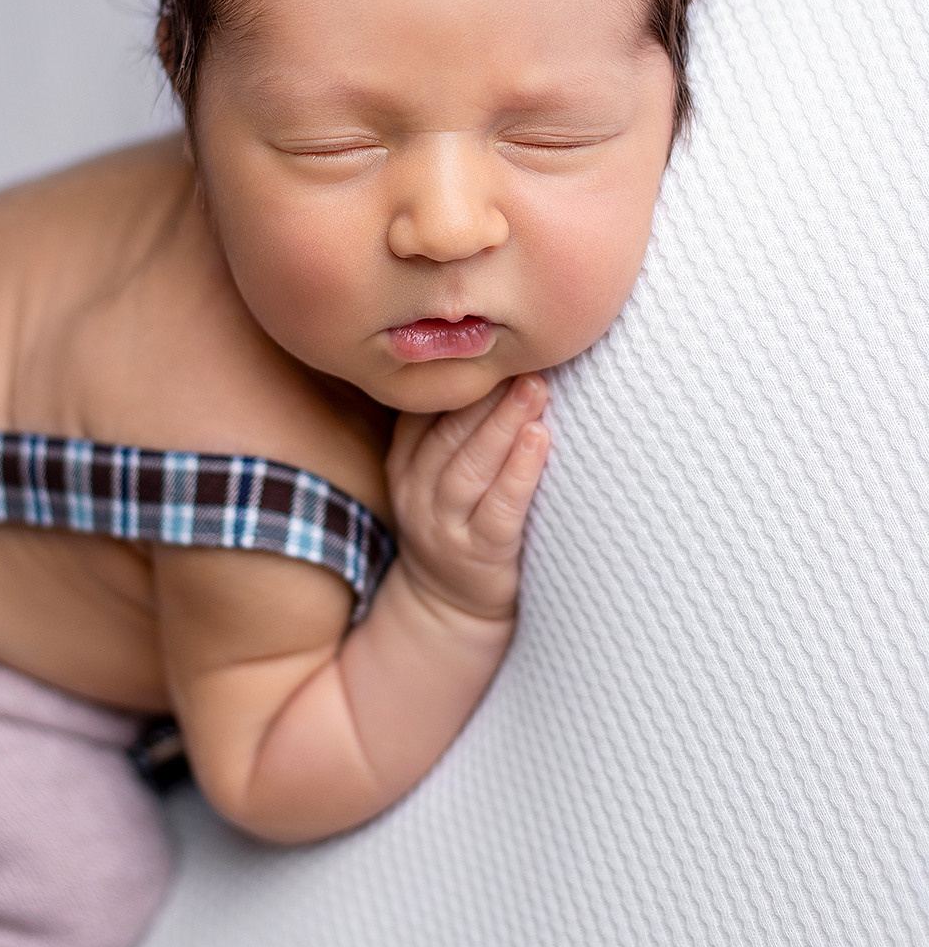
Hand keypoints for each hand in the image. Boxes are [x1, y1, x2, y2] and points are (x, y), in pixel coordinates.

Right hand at [385, 375, 549, 620]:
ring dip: (505, 423)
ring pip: (470, 466)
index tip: (494, 340)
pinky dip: (520, 472)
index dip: (460, 375)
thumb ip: (456, 425)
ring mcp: (443, 524)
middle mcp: (416, 489)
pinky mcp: (476, 554)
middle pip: (450, 431)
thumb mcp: (438, 470)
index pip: (427, 408)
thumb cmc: (459, 519)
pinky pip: (499, 509)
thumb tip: (500, 357)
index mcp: (405, 458)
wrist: (448, 606)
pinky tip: (540, 440)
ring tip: (535, 388)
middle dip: (488, 392)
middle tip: (523, 355)